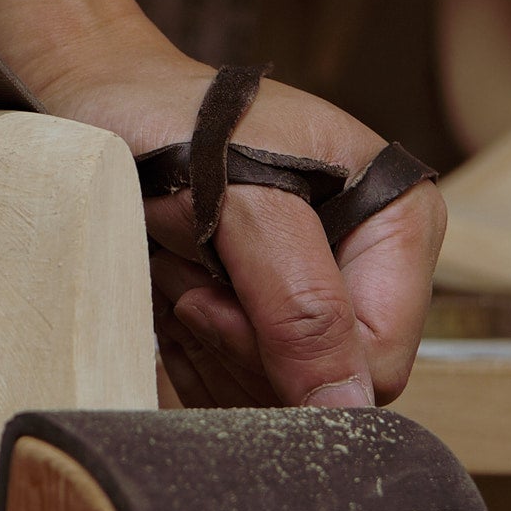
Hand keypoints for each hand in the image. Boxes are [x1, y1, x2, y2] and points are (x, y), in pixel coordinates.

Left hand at [0, 0, 443, 407]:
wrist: (110, 101)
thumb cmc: (172, 122)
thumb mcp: (238, 200)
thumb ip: (300, 302)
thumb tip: (346, 409)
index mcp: (401, 221)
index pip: (377, 360)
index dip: (291, 354)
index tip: (210, 296)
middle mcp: (374, 265)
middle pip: (326, 386)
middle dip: (241, 342)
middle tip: (185, 272)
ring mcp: (325, 294)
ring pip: (278, 396)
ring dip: (207, 343)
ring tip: (178, 267)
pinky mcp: (274, 321)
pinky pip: (240, 391)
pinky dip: (191, 353)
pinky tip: (171, 292)